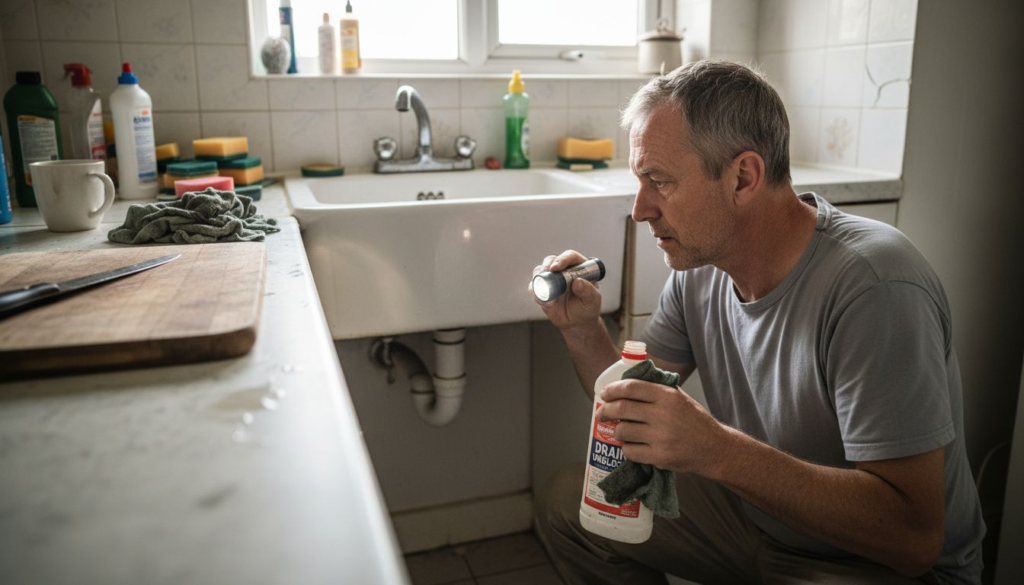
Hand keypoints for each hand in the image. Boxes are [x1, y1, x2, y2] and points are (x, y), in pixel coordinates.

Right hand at [529, 250, 602, 330]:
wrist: (577, 322)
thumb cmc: (587, 308)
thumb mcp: (593, 300)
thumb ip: (588, 291)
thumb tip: (577, 281)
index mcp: (578, 267)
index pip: (569, 256)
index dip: (562, 259)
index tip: (556, 267)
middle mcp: (563, 270)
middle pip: (551, 260)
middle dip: (546, 266)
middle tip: (545, 274)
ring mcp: (551, 279)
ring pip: (539, 271)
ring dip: (539, 279)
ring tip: (547, 294)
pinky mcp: (542, 290)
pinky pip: (533, 288)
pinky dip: (535, 293)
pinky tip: (545, 302)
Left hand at [598, 379, 724, 474]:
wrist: (713, 448)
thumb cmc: (693, 420)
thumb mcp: (679, 397)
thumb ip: (655, 390)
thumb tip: (624, 384)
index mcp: (667, 396)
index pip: (631, 388)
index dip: (613, 389)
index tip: (605, 393)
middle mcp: (663, 415)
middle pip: (622, 409)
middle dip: (606, 410)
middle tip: (602, 413)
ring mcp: (661, 437)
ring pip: (623, 431)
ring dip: (617, 431)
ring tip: (621, 431)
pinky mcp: (660, 457)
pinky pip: (630, 451)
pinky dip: (627, 448)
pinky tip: (633, 445)